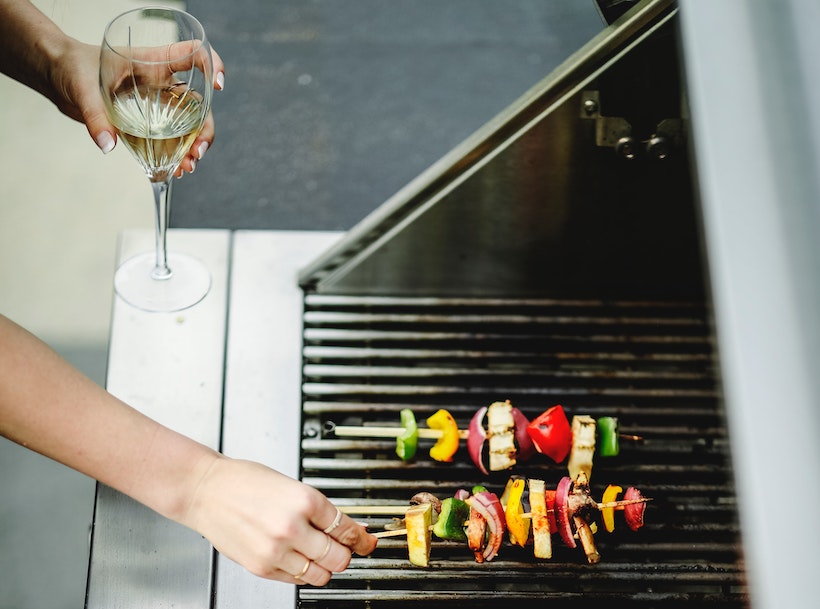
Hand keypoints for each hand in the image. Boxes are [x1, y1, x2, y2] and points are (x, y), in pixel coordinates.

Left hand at [48, 36, 224, 174]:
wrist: (57, 78)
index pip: (193, 55)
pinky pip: (169, 140)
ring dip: (193, 147)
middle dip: (204, 128)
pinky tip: (176, 170)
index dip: (212, 64)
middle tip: (198, 151)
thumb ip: (95, 115)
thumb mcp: (82, 87)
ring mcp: (157, 104)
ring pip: (188, 126)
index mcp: (154, 62)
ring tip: (188, 167)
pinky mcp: (146, 123)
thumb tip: (108, 144)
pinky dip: (176, 156)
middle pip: (198, 103)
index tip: (218, 84)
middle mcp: (162, 83)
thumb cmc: (71, 66)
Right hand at [182, 456, 377, 585]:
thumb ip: (320, 510)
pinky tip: (298, 557)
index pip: (347, 528)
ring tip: (319, 553)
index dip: (361, 537)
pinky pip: (297, 579)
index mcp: (305, 499)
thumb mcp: (291, 486)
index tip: (366, 541)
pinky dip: (304, 572)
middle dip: (346, 554)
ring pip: (321, 574)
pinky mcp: (262, 567)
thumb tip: (348, 529)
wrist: (206, 491)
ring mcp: (277, 550)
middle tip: (345, 548)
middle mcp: (293, 527)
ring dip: (326, 566)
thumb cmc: (245, 482)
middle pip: (340, 557)